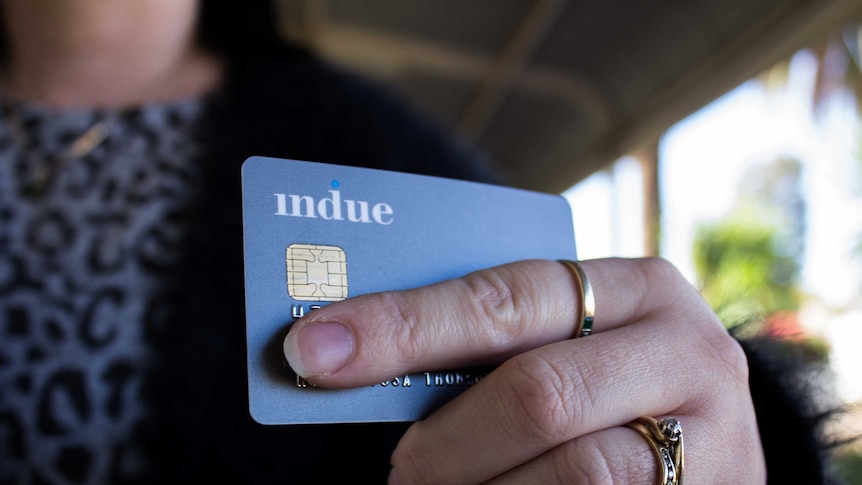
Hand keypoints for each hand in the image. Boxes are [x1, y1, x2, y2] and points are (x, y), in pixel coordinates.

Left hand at [283, 258, 765, 483]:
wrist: (715, 446)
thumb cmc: (614, 389)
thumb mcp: (574, 346)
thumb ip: (496, 349)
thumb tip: (354, 357)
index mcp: (639, 287)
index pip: (505, 297)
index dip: (404, 325)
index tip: (316, 350)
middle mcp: (687, 350)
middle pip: (538, 392)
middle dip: (445, 442)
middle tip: (395, 471)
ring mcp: (712, 435)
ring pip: (571, 472)